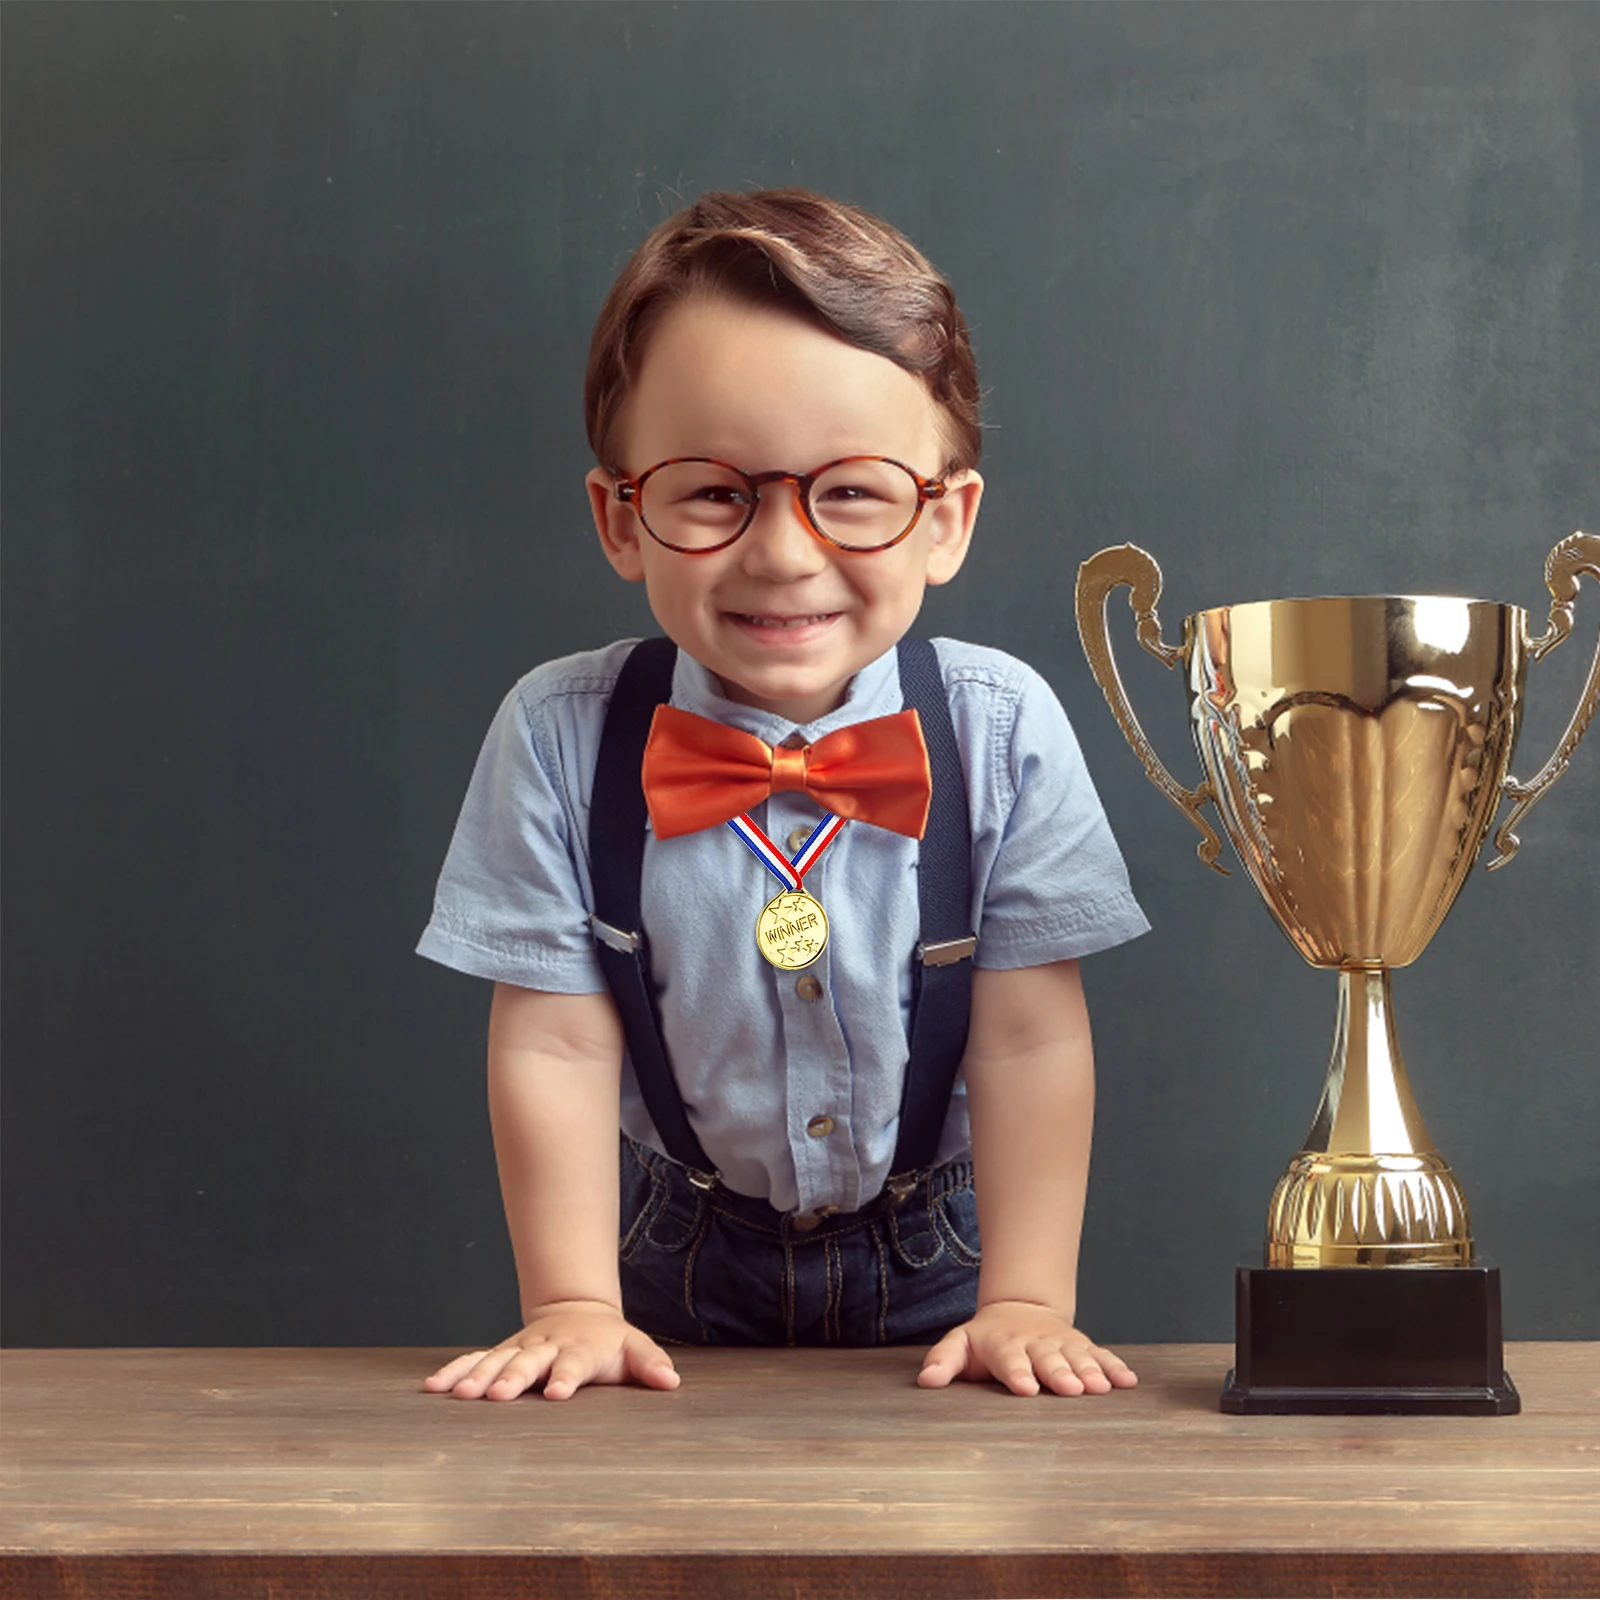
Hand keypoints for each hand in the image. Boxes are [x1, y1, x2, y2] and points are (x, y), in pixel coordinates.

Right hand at [422, 1299, 679, 1401]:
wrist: (578, 1311)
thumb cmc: (609, 1341)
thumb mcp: (635, 1348)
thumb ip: (651, 1363)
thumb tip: (671, 1381)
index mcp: (579, 1349)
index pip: (574, 1364)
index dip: (566, 1377)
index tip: (556, 1393)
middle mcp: (546, 1347)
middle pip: (528, 1362)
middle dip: (512, 1378)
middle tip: (495, 1396)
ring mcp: (521, 1349)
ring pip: (496, 1361)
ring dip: (478, 1377)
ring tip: (459, 1396)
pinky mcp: (502, 1353)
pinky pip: (474, 1360)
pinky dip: (455, 1371)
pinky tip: (433, 1388)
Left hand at [917, 1301, 1137, 1396]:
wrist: (1021, 1308)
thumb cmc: (987, 1338)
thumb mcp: (961, 1343)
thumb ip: (944, 1360)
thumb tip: (925, 1380)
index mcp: (1004, 1346)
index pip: (1010, 1361)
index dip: (1017, 1373)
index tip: (1025, 1388)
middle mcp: (1036, 1344)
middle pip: (1048, 1360)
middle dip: (1059, 1373)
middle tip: (1070, 1389)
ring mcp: (1061, 1344)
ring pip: (1077, 1357)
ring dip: (1090, 1372)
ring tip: (1100, 1388)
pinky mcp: (1082, 1346)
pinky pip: (1100, 1355)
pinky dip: (1114, 1367)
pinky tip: (1128, 1382)